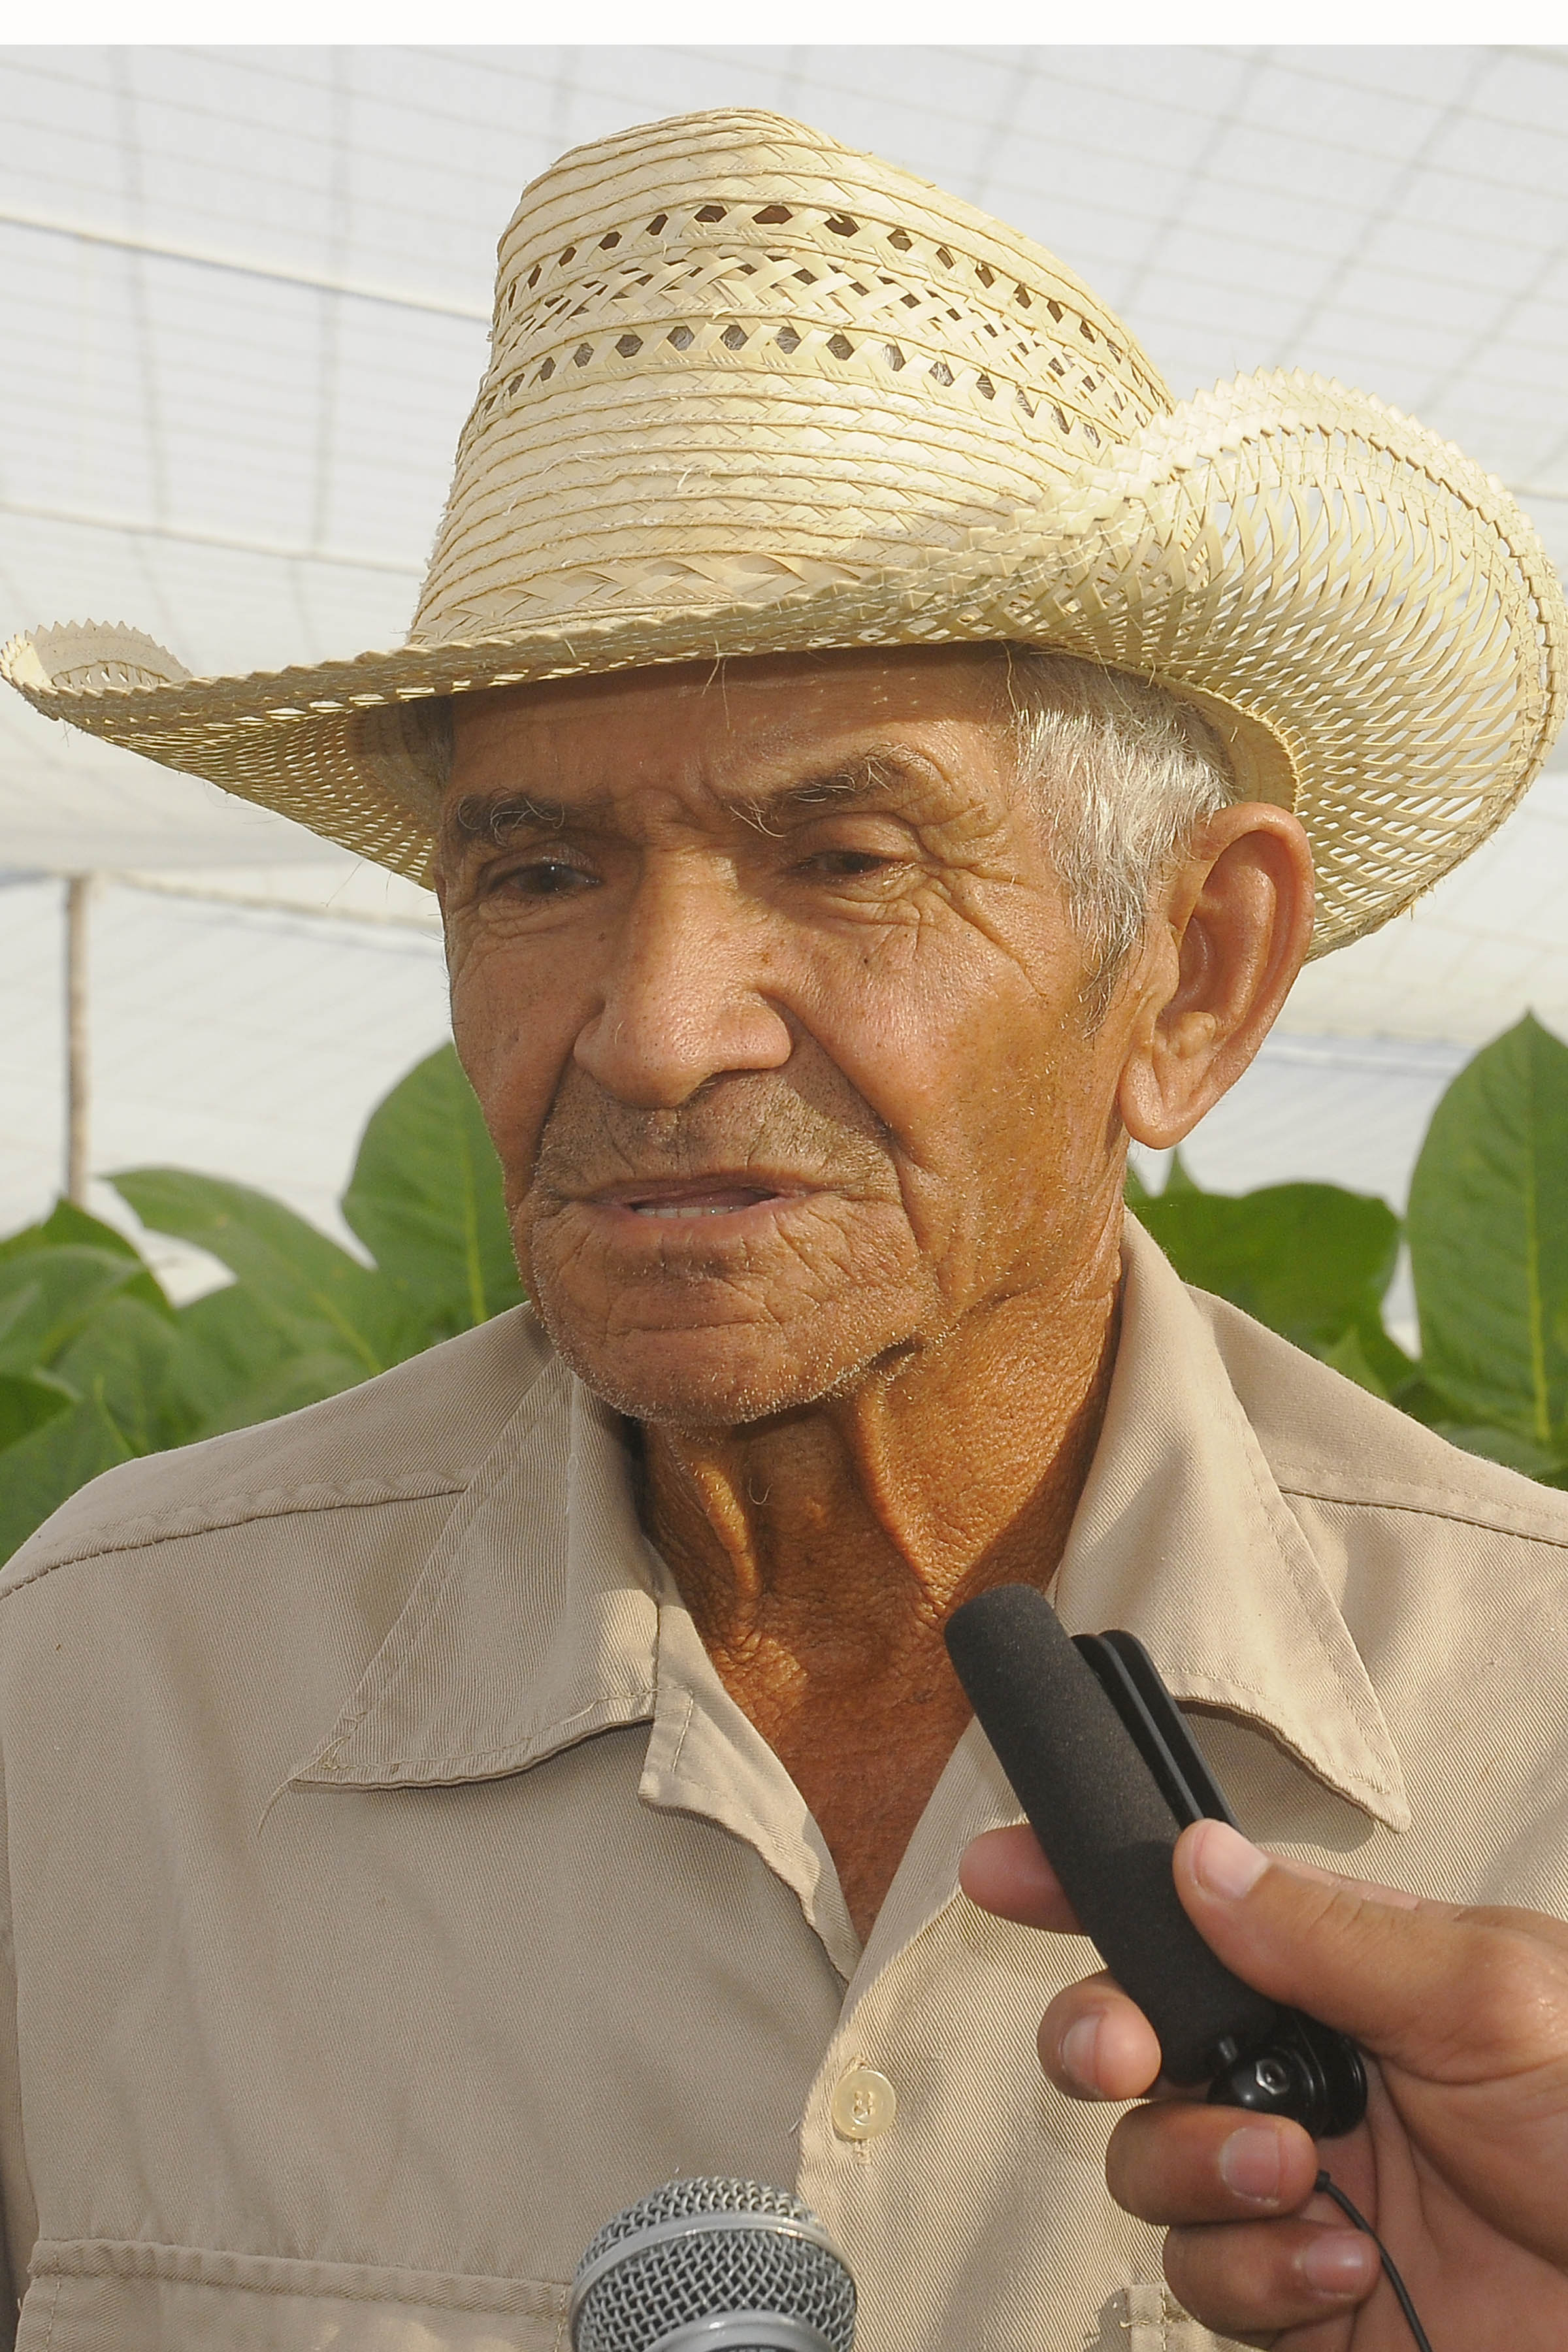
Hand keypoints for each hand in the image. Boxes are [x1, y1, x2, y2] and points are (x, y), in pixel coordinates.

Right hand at [960, 1817, 1567, 2348]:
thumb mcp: (1493, 1997)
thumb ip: (1331, 1933)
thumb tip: (1197, 1859)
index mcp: (1354, 1974)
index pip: (1195, 1906)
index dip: (1088, 1884)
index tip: (1000, 1871)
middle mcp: (1312, 2074)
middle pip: (1134, 2034)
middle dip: (1095, 2034)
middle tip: (1120, 2054)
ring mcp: (1301, 2190)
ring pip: (1149, 2164)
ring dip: (1195, 2164)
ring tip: (1295, 2177)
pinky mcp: (1305, 2304)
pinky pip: (1210, 2284)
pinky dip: (1259, 2273)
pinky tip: (1345, 2269)